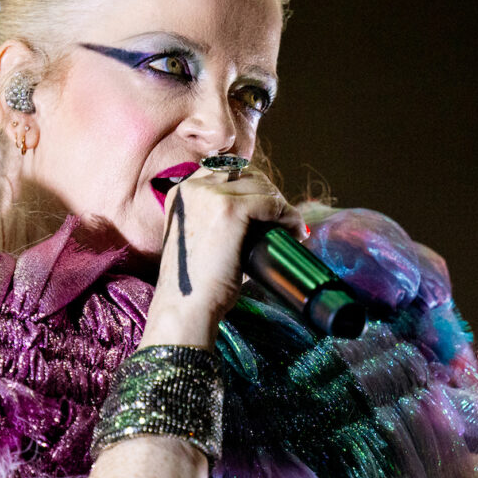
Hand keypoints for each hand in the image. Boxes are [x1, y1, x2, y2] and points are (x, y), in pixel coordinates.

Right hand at [141, 164, 299, 347]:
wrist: (185, 306)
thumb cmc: (197, 284)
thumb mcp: (202, 239)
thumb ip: (220, 221)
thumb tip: (260, 217)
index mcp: (181, 192)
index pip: (227, 171)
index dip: (252, 186)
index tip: (268, 208)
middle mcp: (192, 187)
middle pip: (246, 174)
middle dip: (269, 194)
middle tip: (283, 220)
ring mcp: (210, 195)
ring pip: (261, 186)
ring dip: (282, 205)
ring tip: (292, 228)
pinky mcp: (229, 209)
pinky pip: (270, 203)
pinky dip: (288, 216)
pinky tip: (295, 231)